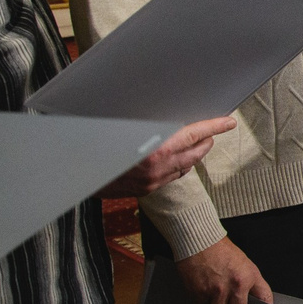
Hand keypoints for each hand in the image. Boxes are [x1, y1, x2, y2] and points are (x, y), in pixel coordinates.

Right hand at [103, 117, 238, 198]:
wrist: (73, 175)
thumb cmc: (94, 146)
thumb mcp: (121, 127)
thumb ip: (145, 123)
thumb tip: (162, 113)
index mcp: (154, 148)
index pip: (193, 134)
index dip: (214, 126)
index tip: (229, 122)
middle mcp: (157, 167)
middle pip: (195, 153)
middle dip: (207, 141)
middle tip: (213, 131)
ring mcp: (151, 181)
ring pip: (184, 167)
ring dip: (193, 155)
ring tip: (197, 144)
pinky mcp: (144, 190)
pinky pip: (169, 177)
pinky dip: (176, 166)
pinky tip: (174, 160)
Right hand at [175, 237, 272, 303]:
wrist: (199, 241)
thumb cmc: (221, 250)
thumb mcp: (244, 264)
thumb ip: (249, 282)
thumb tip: (253, 300)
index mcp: (249, 277)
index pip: (263, 298)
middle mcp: (234, 286)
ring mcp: (216, 291)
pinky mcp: (199, 292)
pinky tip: (201, 297)